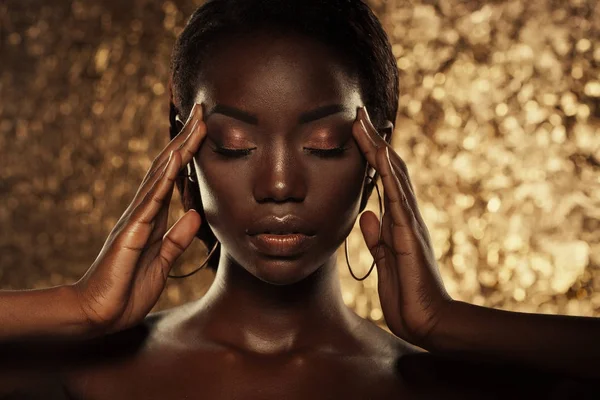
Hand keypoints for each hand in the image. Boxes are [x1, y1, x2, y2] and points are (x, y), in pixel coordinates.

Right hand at [71, 103, 206, 335]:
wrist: (100, 313)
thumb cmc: (128, 287)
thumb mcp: (163, 260)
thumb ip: (178, 237)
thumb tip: (195, 214)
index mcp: (153, 217)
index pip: (173, 177)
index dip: (190, 153)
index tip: (205, 129)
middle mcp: (143, 211)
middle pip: (167, 167)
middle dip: (186, 139)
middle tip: (202, 111)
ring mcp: (135, 219)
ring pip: (158, 177)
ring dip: (178, 150)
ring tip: (194, 125)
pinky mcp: (130, 234)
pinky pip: (150, 203)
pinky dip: (163, 180)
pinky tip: (174, 161)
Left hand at [352, 106, 452, 346]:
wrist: (428, 321)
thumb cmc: (407, 294)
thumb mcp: (384, 261)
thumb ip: (376, 238)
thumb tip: (366, 214)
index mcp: (397, 222)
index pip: (383, 180)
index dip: (370, 155)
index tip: (355, 132)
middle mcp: (406, 215)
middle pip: (390, 169)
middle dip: (373, 140)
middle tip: (358, 113)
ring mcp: (409, 223)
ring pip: (395, 176)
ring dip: (378, 148)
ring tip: (364, 122)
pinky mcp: (410, 235)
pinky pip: (398, 198)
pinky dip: (389, 175)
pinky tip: (381, 155)